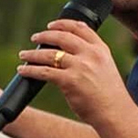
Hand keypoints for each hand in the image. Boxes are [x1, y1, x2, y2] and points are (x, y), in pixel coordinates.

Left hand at [17, 20, 131, 124]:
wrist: (114, 113)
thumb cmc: (109, 96)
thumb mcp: (105, 68)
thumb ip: (92, 57)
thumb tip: (68, 52)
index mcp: (101, 50)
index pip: (80, 28)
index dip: (63, 24)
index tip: (51, 25)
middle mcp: (91, 55)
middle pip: (62, 37)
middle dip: (45, 35)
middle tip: (34, 38)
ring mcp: (80, 67)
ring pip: (49, 54)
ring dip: (33, 54)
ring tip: (24, 55)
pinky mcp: (69, 81)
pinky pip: (44, 72)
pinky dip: (30, 70)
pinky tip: (23, 70)